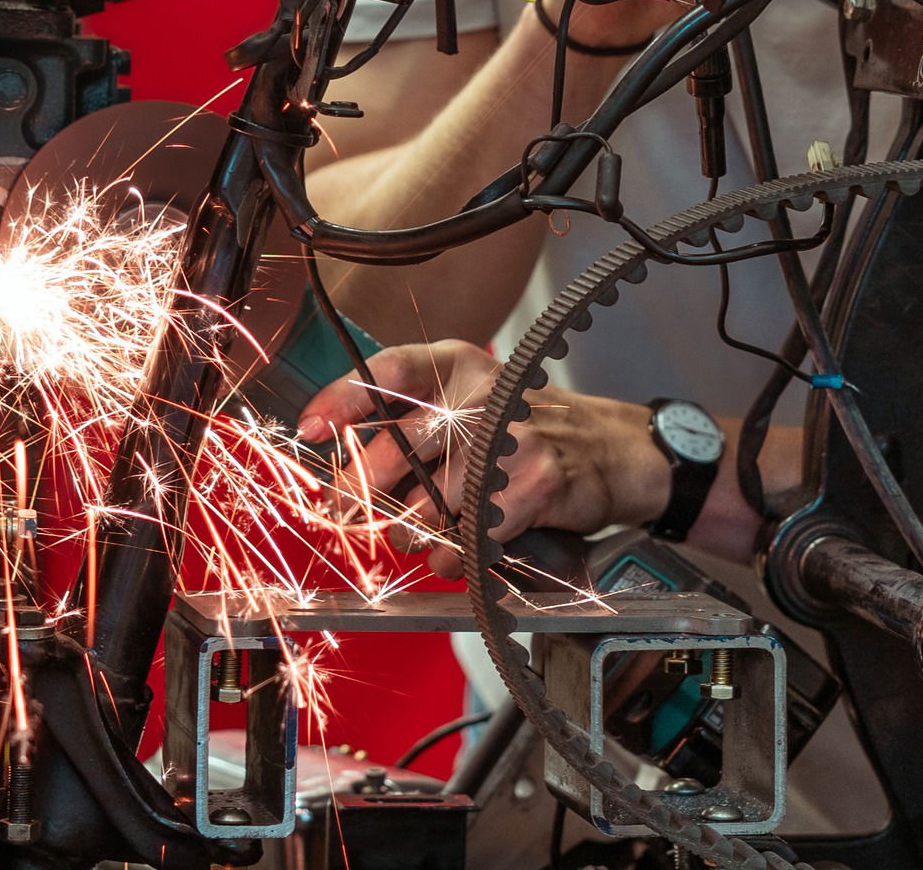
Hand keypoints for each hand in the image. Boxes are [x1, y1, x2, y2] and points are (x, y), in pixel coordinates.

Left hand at [297, 341, 670, 576]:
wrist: (614, 449)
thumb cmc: (529, 429)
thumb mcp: (474, 400)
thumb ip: (417, 420)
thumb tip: (346, 465)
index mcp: (459, 363)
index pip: (387, 371)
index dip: (341, 399)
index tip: (308, 429)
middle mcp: (481, 393)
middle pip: (396, 451)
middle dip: (362, 492)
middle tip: (344, 512)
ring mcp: (508, 438)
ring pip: (427, 506)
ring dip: (415, 534)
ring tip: (423, 533)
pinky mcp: (532, 484)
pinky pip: (467, 538)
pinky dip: (455, 559)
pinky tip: (459, 555)